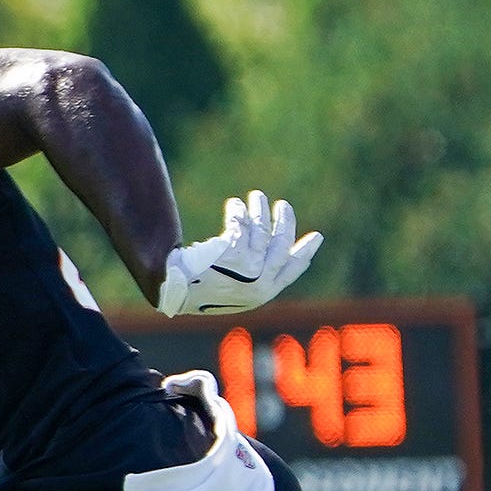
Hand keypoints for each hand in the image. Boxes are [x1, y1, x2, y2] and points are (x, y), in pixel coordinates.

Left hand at [155, 189, 323, 314]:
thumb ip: (249, 278)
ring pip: (262, 231)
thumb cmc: (195, 291)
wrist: (174, 291)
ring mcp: (249, 269)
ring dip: (260, 210)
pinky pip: (241, 225)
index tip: (316, 237)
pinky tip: (235, 204)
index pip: (292, 270)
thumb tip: (264, 252)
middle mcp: (261, 282)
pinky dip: (238, 212)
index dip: (305, 252)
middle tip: (283, 206)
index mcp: (263, 294)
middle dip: (285, 222)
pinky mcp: (235, 254)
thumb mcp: (229, 291)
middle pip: (281, 245)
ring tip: (256, 196)